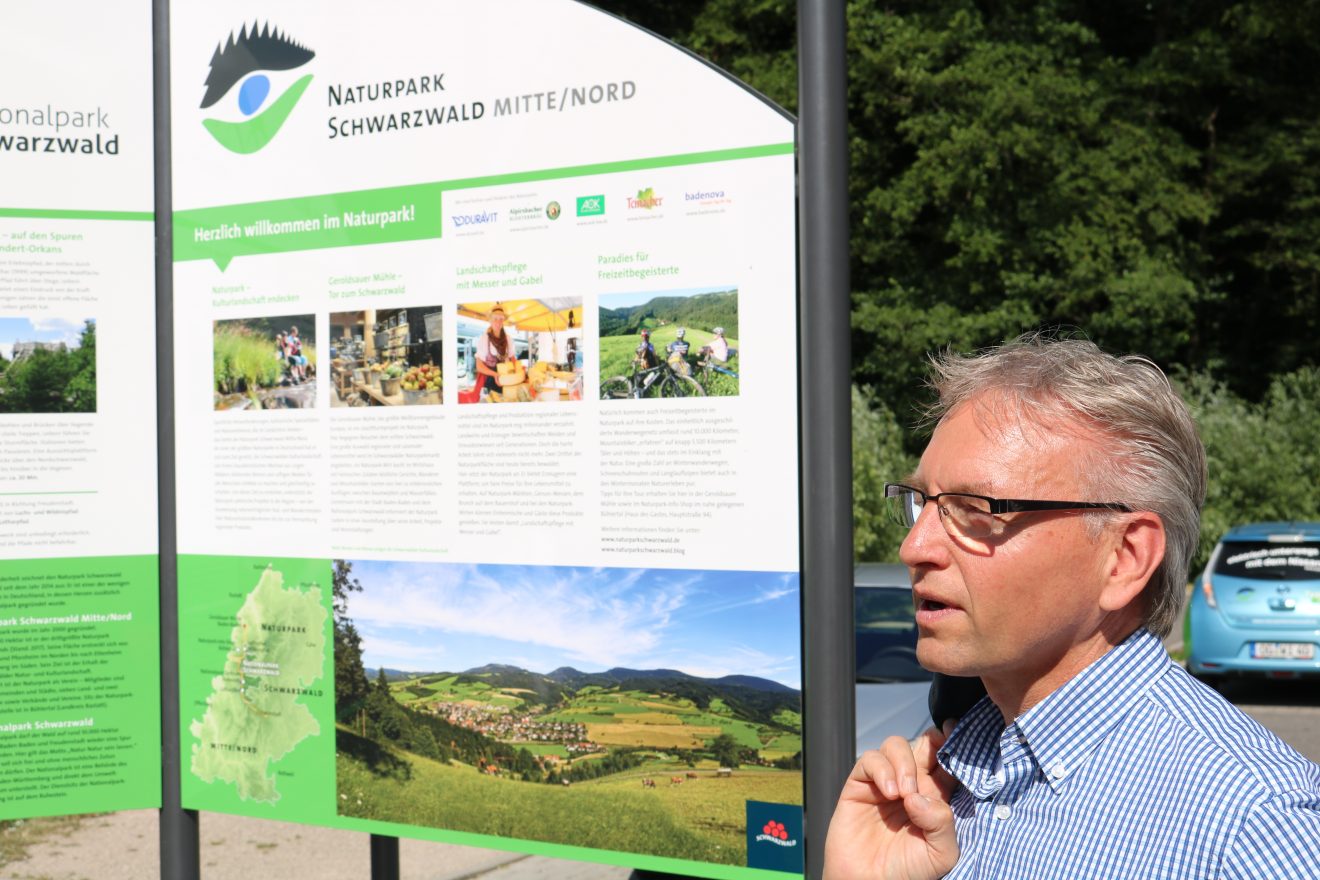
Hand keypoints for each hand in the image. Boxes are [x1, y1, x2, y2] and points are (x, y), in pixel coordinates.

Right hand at [823, 723, 958, 879]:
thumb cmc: (907, 872)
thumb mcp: (941, 853)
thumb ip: (942, 822)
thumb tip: (920, 795)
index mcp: (936, 797)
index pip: (948, 760)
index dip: (954, 744)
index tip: (957, 734)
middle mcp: (912, 784)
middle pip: (923, 744)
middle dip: (931, 743)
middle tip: (933, 758)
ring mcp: (885, 782)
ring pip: (896, 745)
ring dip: (904, 763)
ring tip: (904, 793)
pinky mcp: (859, 784)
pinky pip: (871, 760)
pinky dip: (882, 770)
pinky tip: (889, 793)